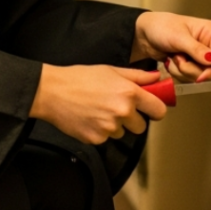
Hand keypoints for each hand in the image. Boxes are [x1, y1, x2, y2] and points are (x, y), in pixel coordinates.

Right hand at [29, 64, 166, 144]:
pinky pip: (107, 138)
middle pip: (141, 126)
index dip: (154, 109)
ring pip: (122, 132)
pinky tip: (88, 117)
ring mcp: (110, 128)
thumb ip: (137, 76)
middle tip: (115, 107)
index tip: (149, 108)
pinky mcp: (98, 139)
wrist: (51, 92)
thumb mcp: (109, 70)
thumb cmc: (79, 77)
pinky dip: (100, 130)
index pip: (159, 110)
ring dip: (114, 125)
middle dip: (132, 119)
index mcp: (128, 93)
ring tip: (97, 110)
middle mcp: (122, 112)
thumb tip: (157, 78)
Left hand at [131, 12, 210, 82]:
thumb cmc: (160, 27)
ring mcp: (200, 57)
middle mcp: (209, 45)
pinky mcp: (191, 65)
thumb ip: (196, 49)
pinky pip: (189, 78)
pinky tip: (171, 61)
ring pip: (199, 76)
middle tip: (178, 58)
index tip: (201, 74)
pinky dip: (178, 73)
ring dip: (182, 70)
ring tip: (173, 57)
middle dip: (191, 68)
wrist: (144, 34)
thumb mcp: (178, 37)